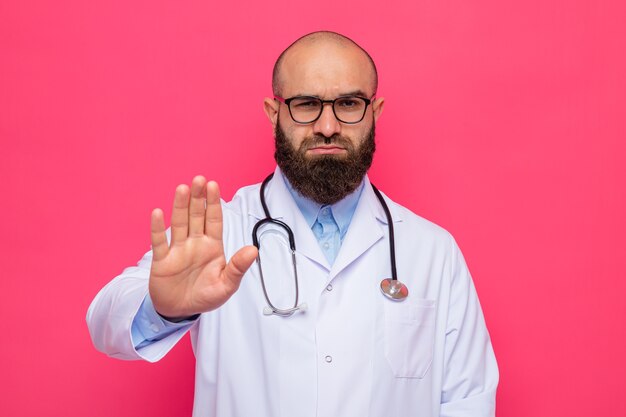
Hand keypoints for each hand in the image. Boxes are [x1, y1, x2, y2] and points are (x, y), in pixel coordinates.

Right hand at [148, 176, 257, 319]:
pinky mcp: (162, 260)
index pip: (214, 220)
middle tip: (199, 179)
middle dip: (198, 198)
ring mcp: (178, 250)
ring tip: (182, 188)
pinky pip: (159, 242)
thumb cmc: (205, 296)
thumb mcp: (227, 285)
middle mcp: (195, 243)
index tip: (213, 185)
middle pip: (196, 216)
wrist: (181, 311)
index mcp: (212, 246)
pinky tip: (158, 213)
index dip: (213, 203)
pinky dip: (158, 228)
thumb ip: (238, 267)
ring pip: (179, 223)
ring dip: (180, 206)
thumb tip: (253, 250)